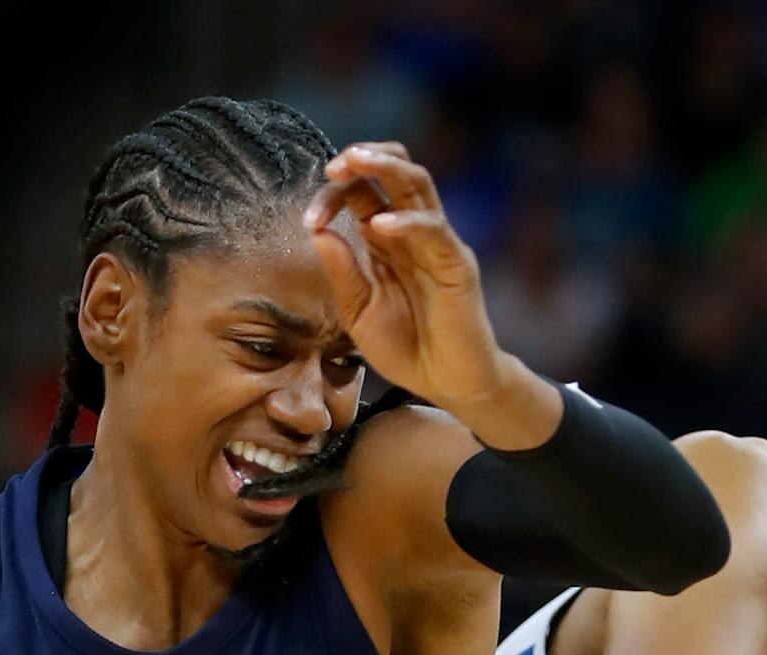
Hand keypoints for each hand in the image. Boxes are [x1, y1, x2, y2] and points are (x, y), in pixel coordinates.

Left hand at [303, 143, 510, 418]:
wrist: (446, 384)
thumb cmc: (405, 348)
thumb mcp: (358, 312)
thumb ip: (342, 272)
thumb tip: (317, 231)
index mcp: (385, 240)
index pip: (360, 194)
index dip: (332, 195)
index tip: (308, 220)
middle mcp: (411, 233)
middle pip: (393, 174)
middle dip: (364, 158)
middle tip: (334, 164)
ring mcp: (437, 244)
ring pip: (418, 184)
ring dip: (387, 167)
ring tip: (357, 161)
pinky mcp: (457, 263)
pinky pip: (434, 230)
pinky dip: (406, 222)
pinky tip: (379, 224)